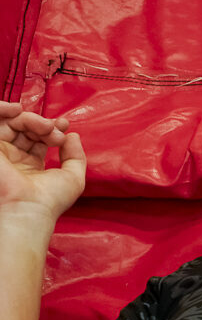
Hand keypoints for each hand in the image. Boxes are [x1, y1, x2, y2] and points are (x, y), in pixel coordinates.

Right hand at [0, 103, 85, 221]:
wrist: (26, 207)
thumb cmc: (49, 200)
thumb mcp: (72, 177)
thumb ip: (76, 155)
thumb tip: (73, 136)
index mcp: (30, 165)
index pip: (39, 138)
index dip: (52, 128)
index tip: (65, 125)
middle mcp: (13, 158)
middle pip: (26, 128)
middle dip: (43, 123)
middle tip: (55, 129)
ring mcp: (1, 153)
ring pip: (11, 123)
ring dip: (30, 118)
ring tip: (45, 126)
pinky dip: (4, 111)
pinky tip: (20, 113)